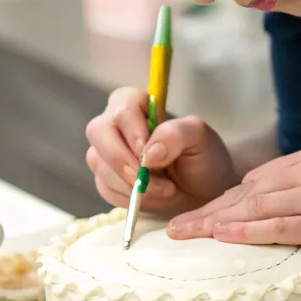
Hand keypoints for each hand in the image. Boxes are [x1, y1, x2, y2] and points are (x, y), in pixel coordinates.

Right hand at [85, 87, 239, 217]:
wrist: (202, 189)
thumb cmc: (201, 157)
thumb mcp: (200, 139)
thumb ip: (176, 134)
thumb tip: (149, 153)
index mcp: (135, 104)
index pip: (121, 109)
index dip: (133, 133)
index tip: (152, 156)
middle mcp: (115, 124)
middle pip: (98, 132)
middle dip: (124, 161)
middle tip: (150, 179)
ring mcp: (106, 152)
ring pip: (100, 164)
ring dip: (132, 183)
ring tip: (165, 189)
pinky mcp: (106, 178)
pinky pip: (105, 188)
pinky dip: (129, 197)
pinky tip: (152, 195)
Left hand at [166, 143, 300, 278]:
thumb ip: (295, 198)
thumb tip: (251, 214)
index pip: (254, 180)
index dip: (222, 202)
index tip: (196, 218)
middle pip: (248, 191)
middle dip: (209, 212)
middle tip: (177, 228)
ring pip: (257, 207)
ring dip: (217, 223)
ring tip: (186, 235)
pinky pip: (279, 225)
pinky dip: (247, 232)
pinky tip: (222, 237)